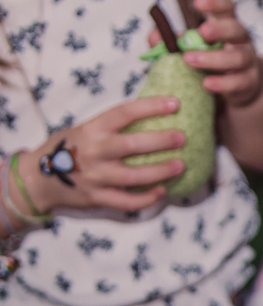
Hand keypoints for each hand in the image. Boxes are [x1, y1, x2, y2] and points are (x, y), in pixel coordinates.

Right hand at [22, 98, 183, 213]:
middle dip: (161, 141)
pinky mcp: (98, 198)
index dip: (151, 107)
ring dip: (161, 171)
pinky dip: (147, 198)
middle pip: (133, 145)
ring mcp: (96, 177)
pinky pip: (127, 201)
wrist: (37, 179)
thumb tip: (150, 115)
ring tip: (180, 165)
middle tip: (182, 138)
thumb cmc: (68, 149)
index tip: (175, 103)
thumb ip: (111, 126)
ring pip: (135, 176)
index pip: (124, 113)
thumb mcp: (84, 130)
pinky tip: (162, 191)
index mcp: (92, 130)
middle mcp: (94, 152)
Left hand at [149, 0, 262, 107]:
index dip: (215, 3)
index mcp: (226, 25)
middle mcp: (241, 40)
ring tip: (190, 60)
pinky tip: (206, 84)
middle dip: (220, 29)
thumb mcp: (193, 48)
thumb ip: (173, 42)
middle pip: (236, 29)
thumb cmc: (212, 61)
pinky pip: (238, 82)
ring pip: (237, 57)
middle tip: (201, 32)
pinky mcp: (249, 83)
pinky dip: (222, 83)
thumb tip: (155, 36)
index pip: (226, 7)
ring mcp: (247, 61)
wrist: (239, 87)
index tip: (197, 4)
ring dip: (214, 59)